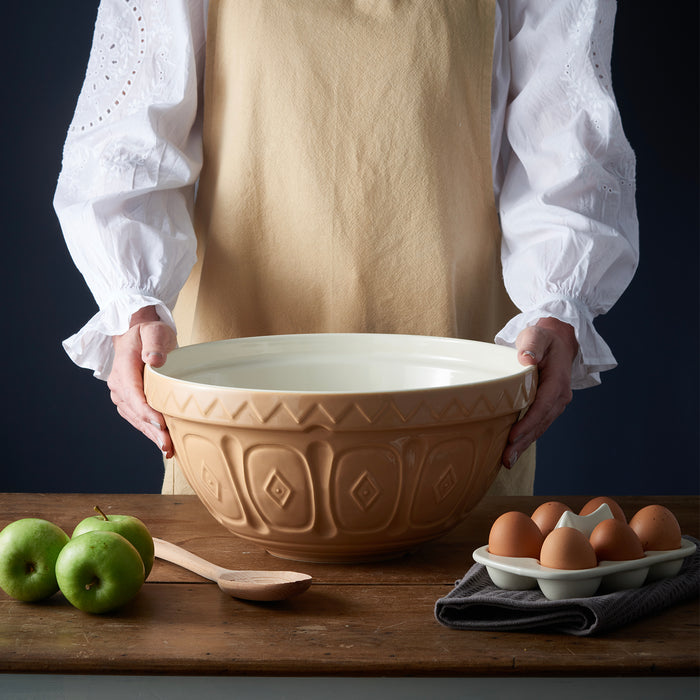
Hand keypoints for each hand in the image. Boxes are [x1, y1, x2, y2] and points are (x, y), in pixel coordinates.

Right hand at [107, 306, 176, 457]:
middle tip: (167, 444)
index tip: (160, 421)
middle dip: (151, 429)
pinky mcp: (129, 401)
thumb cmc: (149, 332)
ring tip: (168, 449)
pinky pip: (138, 418)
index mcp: (123, 366)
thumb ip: (154, 343)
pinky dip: (149, 431)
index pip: (133, 392)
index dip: (145, 409)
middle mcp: (119, 383)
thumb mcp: (154, 330)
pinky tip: (162, 442)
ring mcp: (122, 394)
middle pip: (134, 410)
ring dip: (151, 434)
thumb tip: (154, 359)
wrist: (139, 336)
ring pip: (136, 418)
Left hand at [502, 317, 578, 468]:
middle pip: (541, 423)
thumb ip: (531, 345)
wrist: (556, 341)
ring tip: (507, 461)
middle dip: (524, 442)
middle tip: (506, 459)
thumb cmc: (542, 338)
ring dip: (524, 445)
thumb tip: (526, 359)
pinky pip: (537, 425)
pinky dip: (526, 438)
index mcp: (557, 381)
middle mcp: (559, 396)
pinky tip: (512, 450)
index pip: (543, 405)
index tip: (513, 436)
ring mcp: (554, 404)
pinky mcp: (546, 407)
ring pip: (539, 428)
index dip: (528, 422)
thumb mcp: (536, 335)